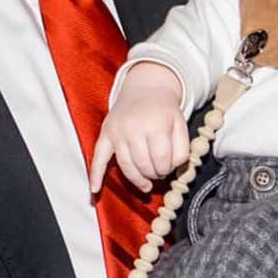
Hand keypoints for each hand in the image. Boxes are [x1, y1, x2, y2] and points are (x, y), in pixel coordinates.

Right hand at [90, 63, 188, 194]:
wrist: (146, 87)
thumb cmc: (164, 110)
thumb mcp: (181, 125)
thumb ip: (182, 150)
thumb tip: (174, 172)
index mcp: (156, 125)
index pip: (161, 160)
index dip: (167, 169)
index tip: (168, 168)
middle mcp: (134, 128)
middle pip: (143, 165)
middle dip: (153, 174)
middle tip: (158, 172)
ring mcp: (117, 131)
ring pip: (125, 166)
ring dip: (137, 179)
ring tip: (146, 184)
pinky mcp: (106, 133)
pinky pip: (99, 157)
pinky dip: (96, 175)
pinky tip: (95, 190)